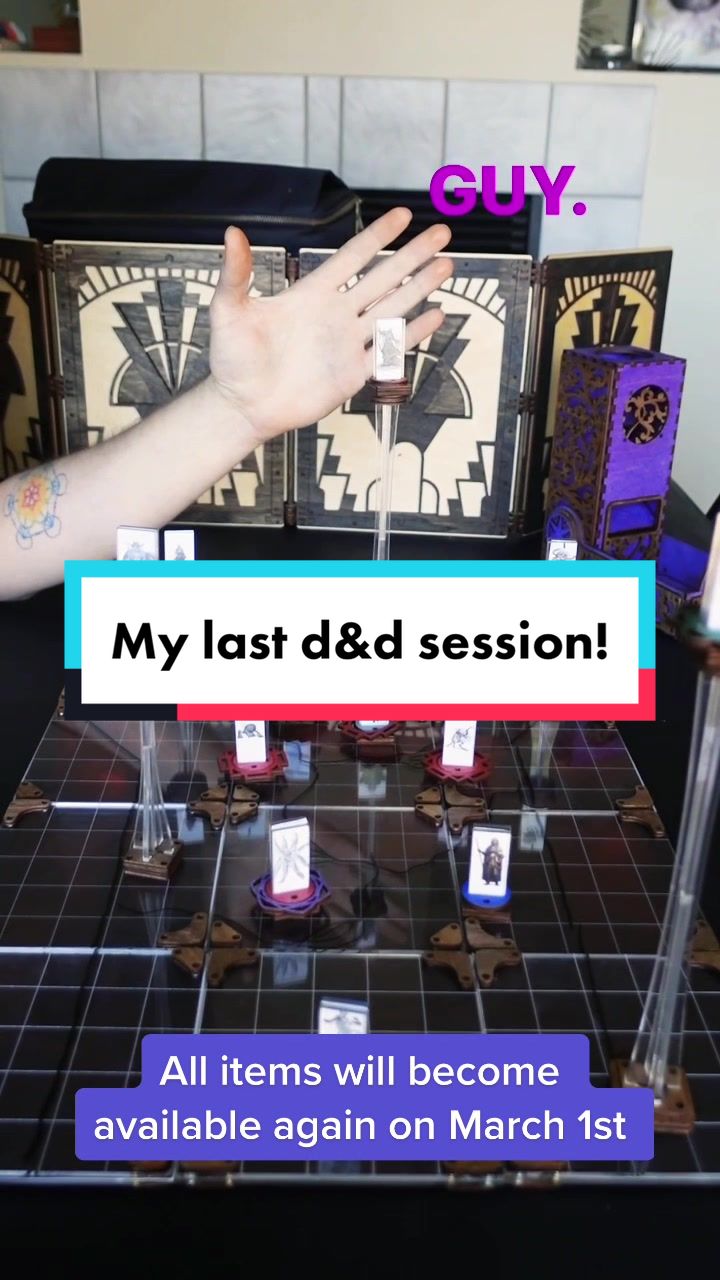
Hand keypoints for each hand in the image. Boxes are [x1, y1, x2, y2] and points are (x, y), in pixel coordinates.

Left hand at [208, 208, 452, 443]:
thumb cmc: (232, 360)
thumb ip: (236, 273)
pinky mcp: (354, 374)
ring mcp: (348, 344)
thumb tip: (231, 233)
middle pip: (384, 278)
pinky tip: (435, 315)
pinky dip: (413, 334)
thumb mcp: (230, 310)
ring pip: (393, 308)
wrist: (244, 405)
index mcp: (312, 295)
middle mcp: (336, 315)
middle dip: (413, 255)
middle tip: (441, 232)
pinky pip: (389, 350)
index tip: (403, 215)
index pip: (353, 257)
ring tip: (447, 265)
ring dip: (420, 287)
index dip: (379, 236)